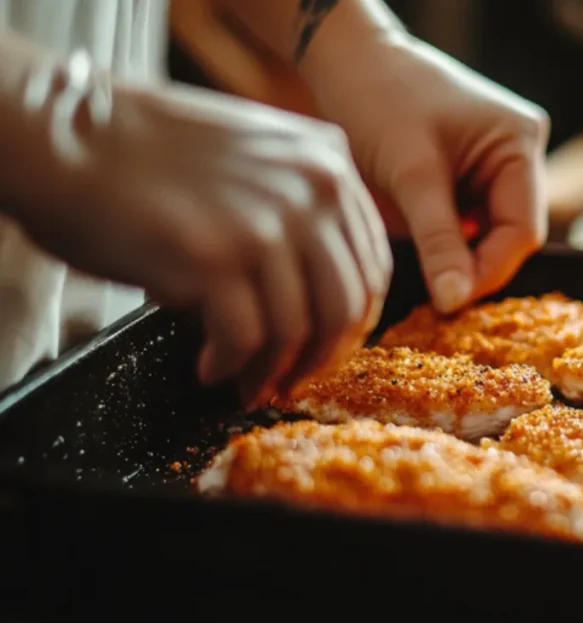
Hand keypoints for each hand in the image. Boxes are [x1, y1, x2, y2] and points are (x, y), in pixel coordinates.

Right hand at [13, 57, 390, 405]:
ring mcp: (266, 224)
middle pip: (346, 305)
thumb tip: (320, 284)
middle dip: (321, 356)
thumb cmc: (149, 151)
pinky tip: (212, 367)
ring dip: (275, 371)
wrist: (66, 136)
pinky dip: (233, 367)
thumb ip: (301, 200)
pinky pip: (247, 341)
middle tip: (292, 377)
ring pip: (300, 330)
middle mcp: (311, 190)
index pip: (371, 263)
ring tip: (249, 383)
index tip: (327, 345)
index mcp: (329, 162)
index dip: (353, 320)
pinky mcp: (215, 259)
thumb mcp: (257, 153)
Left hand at [305, 35, 549, 313]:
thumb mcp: (411, 175)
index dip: (488, 271)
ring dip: (459, 257)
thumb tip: (454, 302)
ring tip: (424, 274)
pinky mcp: (471, 173)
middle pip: (510, 234)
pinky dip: (448, 242)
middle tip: (434, 297)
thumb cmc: (379, 101)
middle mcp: (519, 152)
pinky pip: (470, 222)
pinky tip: (422, 251)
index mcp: (520, 143)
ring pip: (489, 234)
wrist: (348, 63)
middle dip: (473, 266)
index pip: (522, 230)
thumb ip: (438, 241)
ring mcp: (497, 163)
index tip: (448, 302)